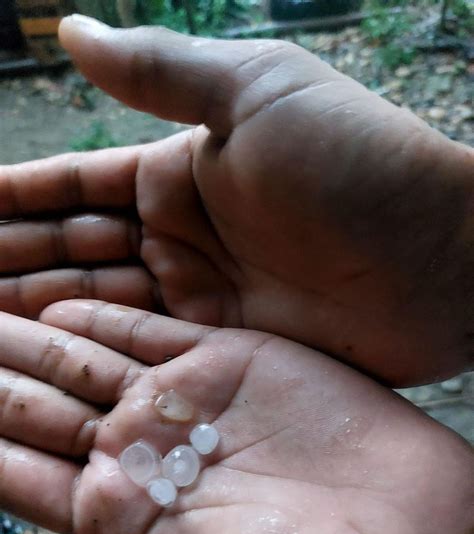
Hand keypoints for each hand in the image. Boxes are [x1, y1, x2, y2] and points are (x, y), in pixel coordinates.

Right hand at [0, 16, 472, 384]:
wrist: (439, 256)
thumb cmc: (357, 165)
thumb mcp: (255, 94)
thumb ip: (159, 72)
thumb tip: (71, 31)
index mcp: (178, 174)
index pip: (69, 191)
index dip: (10, 203)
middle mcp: (180, 239)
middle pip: (70, 255)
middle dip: (10, 267)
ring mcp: (199, 299)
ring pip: (95, 309)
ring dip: (35, 316)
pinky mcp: (222, 349)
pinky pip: (140, 353)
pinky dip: (91, 357)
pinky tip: (43, 362)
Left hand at [0, 301, 470, 533]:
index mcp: (127, 518)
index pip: (22, 475)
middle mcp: (146, 453)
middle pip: (39, 408)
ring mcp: (185, 403)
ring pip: (81, 360)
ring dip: (25, 339)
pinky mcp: (229, 362)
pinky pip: (148, 330)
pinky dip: (101, 315)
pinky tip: (55, 305)